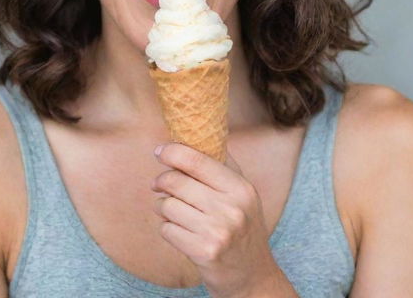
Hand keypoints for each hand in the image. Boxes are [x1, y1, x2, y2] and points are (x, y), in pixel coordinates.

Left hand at [151, 142, 285, 297]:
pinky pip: (167, 229)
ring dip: (164, 208)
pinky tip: (181, 233)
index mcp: (240, 188)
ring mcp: (218, 231)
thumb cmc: (242, 228)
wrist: (253, 276)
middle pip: (176, 181)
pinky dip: (167, 229)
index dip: (173, 152)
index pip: (198, 159)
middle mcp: (232, 208)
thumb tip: (193, 135)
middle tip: (158, 185)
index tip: (160, 151)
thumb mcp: (242, 194)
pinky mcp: (204, 252)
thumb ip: (222, 165)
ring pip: (167, 205)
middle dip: (162, 182)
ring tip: (175, 213)